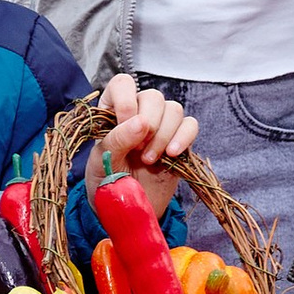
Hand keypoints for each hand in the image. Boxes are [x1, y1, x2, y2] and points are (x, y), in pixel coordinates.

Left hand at [95, 73, 199, 207]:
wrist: (126, 210)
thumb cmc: (107, 182)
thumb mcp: (102, 161)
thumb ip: (118, 139)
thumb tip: (141, 121)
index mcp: (113, 110)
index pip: (123, 84)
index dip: (126, 101)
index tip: (124, 126)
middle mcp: (139, 112)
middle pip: (154, 97)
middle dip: (149, 124)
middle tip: (138, 151)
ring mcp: (162, 126)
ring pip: (174, 109)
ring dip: (163, 135)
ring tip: (149, 159)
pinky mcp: (180, 141)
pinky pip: (191, 125)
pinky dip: (183, 138)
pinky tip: (171, 155)